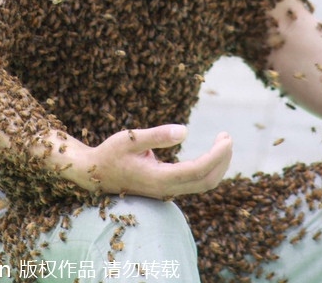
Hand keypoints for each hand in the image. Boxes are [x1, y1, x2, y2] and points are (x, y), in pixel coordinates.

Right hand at [76, 124, 232, 198]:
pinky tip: (211, 153)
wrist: (94, 174)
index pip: (197, 170)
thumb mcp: (130, 138)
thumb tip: (185, 130)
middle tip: (227, 136)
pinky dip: (209, 168)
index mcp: (157, 178)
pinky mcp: (167, 187)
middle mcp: (165, 189)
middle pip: (206, 181)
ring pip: (202, 184)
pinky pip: (195, 182)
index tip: (226, 138)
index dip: (216, 155)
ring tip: (223, 141)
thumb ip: (157, 135)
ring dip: (218, 165)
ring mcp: (166, 191)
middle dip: (222, 160)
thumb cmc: (110, 153)